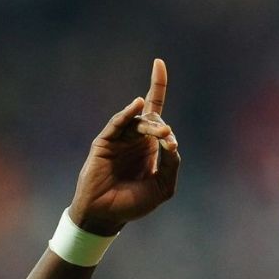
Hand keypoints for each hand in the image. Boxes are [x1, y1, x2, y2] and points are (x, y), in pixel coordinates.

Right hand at [69, 59, 180, 234]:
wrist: (108, 215)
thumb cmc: (135, 203)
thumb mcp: (163, 186)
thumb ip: (171, 164)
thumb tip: (172, 141)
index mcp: (150, 146)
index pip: (157, 113)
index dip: (157, 85)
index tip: (158, 62)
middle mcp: (135, 138)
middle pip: (152, 117)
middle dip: (162, 127)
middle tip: (168, 141)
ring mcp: (120, 139)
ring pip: (138, 121)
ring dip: (151, 125)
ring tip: (161, 135)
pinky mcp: (105, 142)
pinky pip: (118, 124)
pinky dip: (127, 114)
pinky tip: (137, 106)